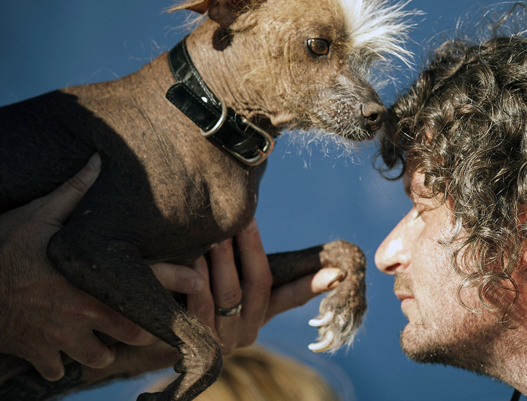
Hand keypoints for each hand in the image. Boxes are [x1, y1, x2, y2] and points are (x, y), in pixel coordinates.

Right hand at [0, 155, 205, 381]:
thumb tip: (98, 160)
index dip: (178, 280)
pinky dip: (64, 363)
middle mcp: (84, 312)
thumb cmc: (2, 249)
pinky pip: (59, 370)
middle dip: (147, 327)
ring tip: (110, 335)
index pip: (147, 279)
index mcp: (92, 278)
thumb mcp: (36, 216)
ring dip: (107, 348)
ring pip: (102, 357)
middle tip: (155, 318)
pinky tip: (64, 350)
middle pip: (136, 330)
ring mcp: (62, 337)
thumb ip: (73, 193)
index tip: (200, 281)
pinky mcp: (38, 354)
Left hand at [187, 218, 343, 353]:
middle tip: (240, 218)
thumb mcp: (225, 281)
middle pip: (256, 285)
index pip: (290, 295)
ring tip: (214, 231)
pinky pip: (199, 306)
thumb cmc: (192, 295)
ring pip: (228, 294)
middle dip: (248, 248)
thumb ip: (247, 264)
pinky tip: (191, 256)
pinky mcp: (195, 345)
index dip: (313, 283)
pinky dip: (197, 279)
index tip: (339, 274)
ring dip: (222, 259)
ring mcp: (222, 342)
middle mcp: (246, 333)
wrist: (148, 337)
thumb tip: (267, 231)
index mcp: (260, 316)